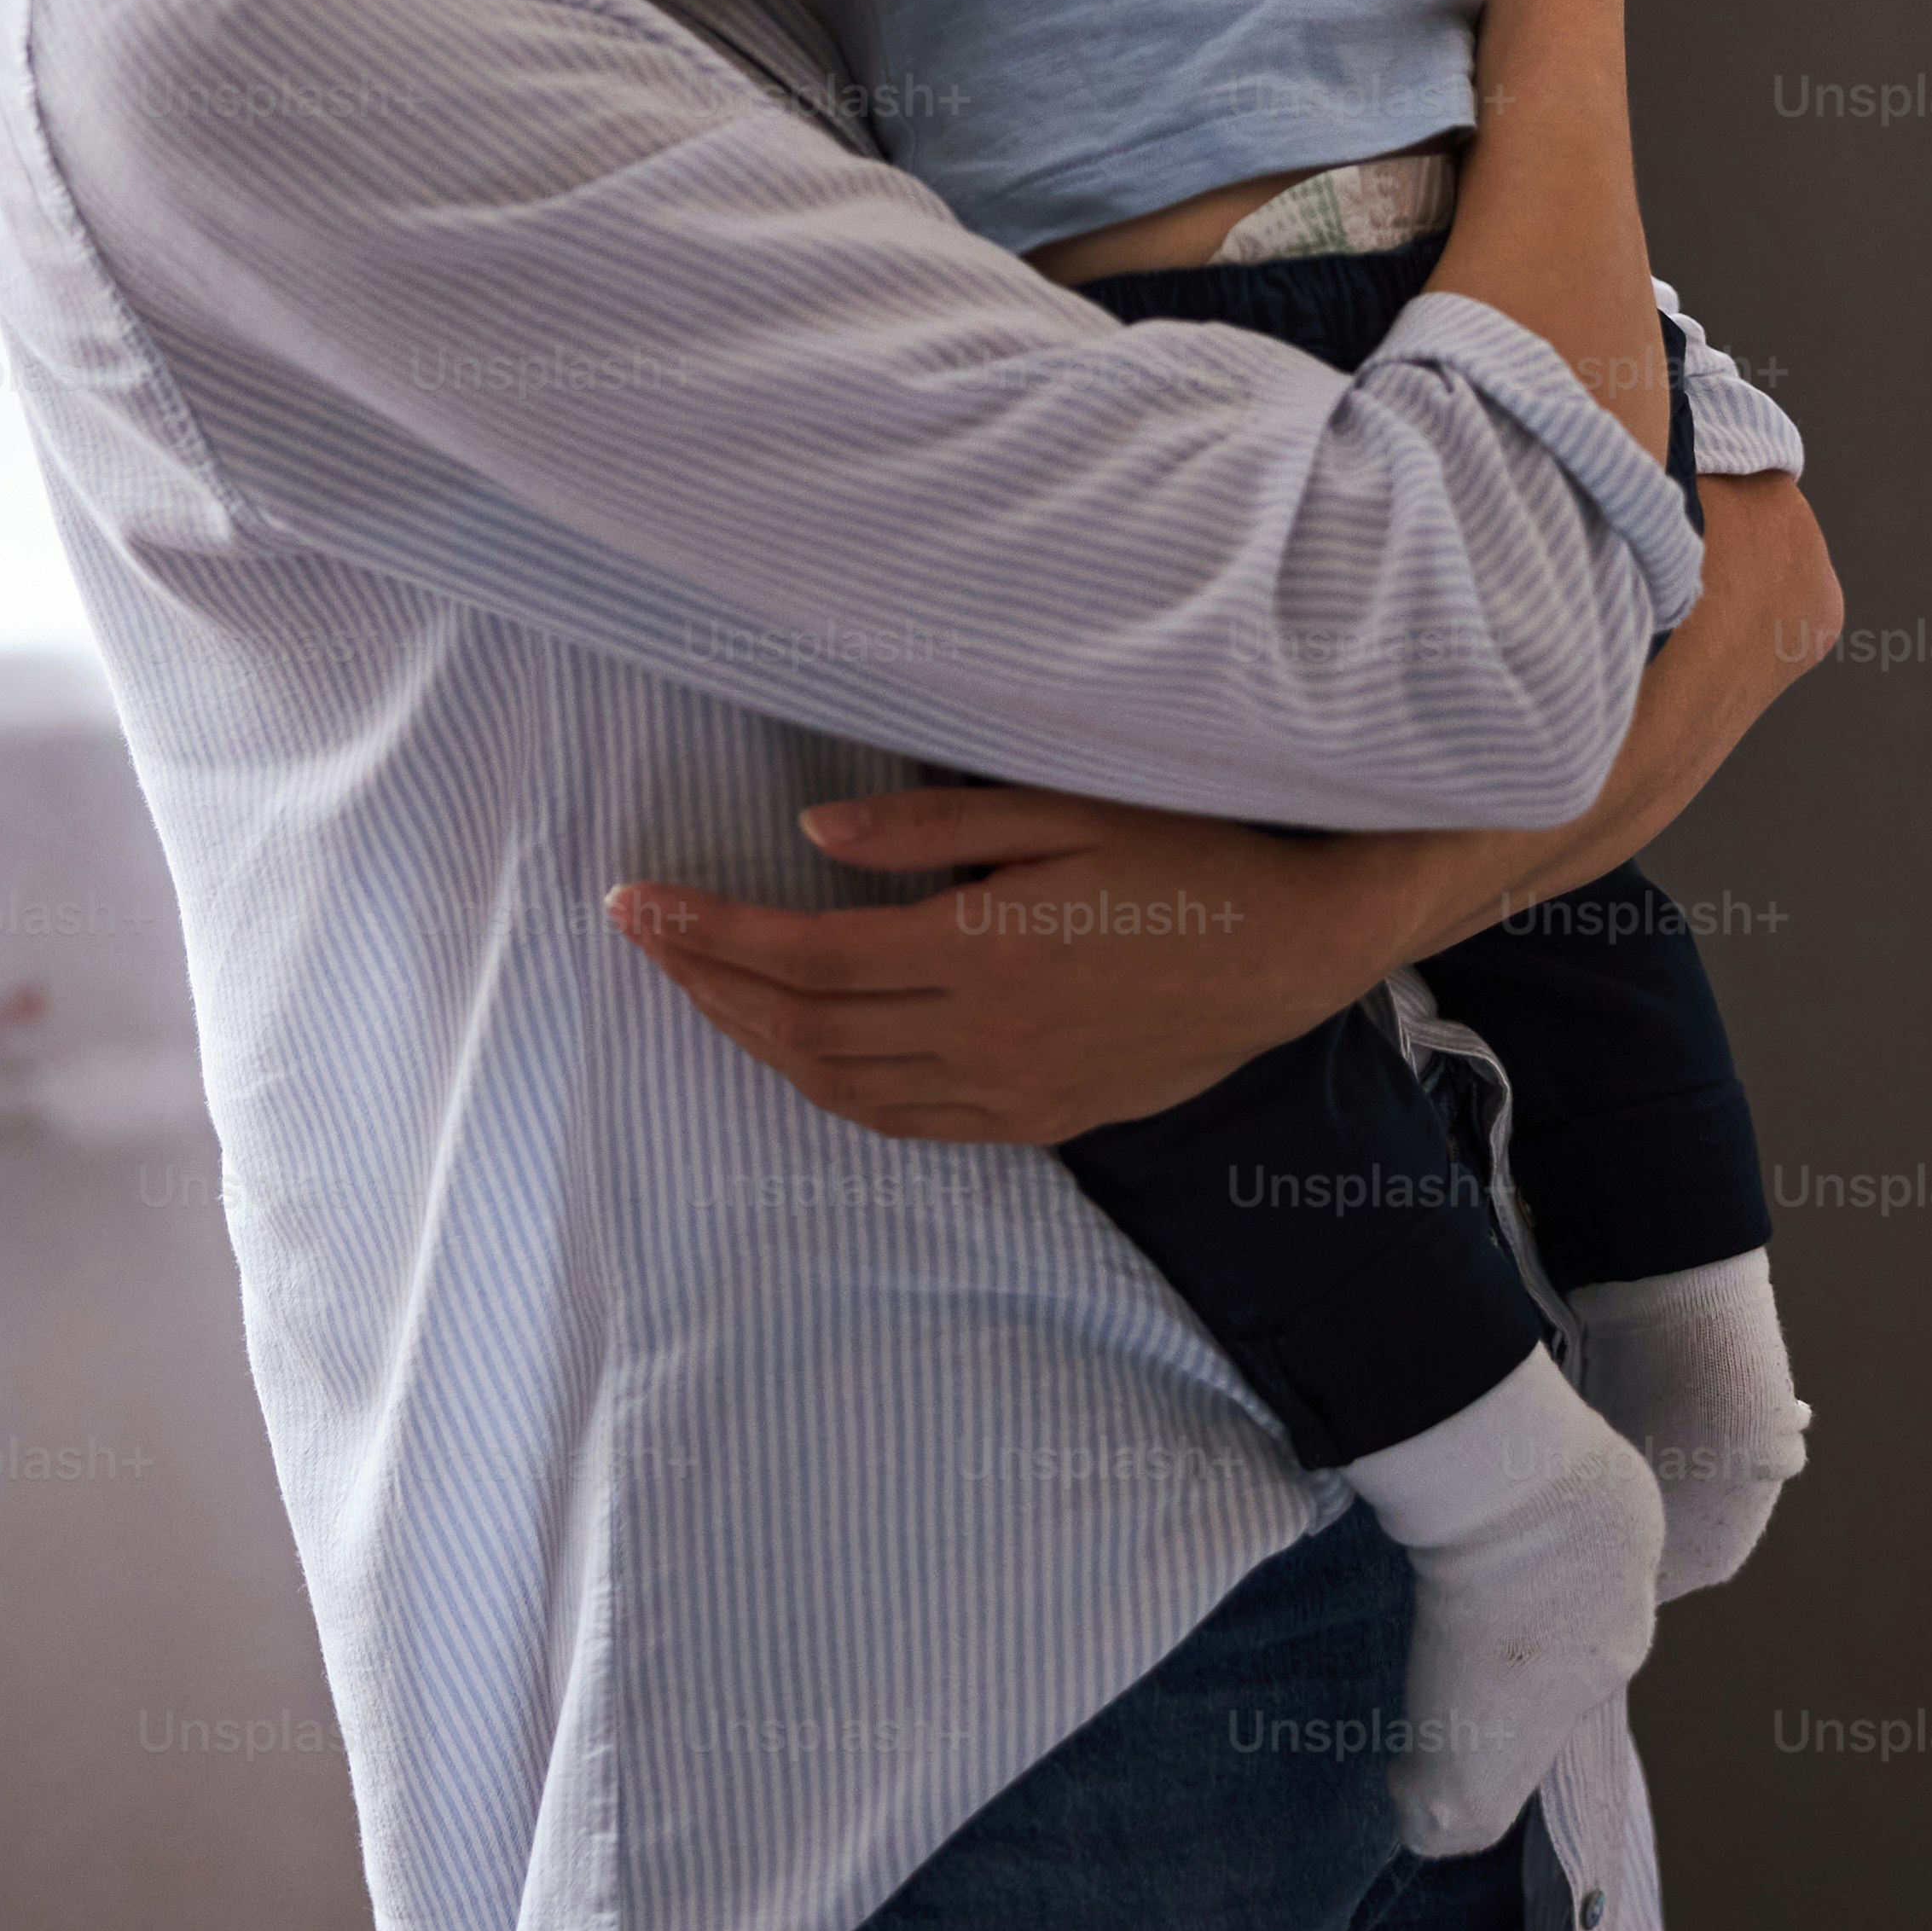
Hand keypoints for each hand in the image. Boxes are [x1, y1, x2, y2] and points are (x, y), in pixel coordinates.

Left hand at [608, 782, 1447, 1145]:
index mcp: (981, 950)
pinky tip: (802, 1050)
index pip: (804, 953)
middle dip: (709, 985)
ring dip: (756, 1042)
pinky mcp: (1039, 1120)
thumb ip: (933, 826)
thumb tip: (815, 834)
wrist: (1295, 950)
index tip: (635, 903)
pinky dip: (831, 1088)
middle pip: (804, 1027)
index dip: (706, 934)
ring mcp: (1010, 1092)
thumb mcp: (1063, 809)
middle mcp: (983, 1037)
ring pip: (842, 1086)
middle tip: (647, 941)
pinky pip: (904, 1121)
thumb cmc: (1188, 858)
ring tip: (704, 991)